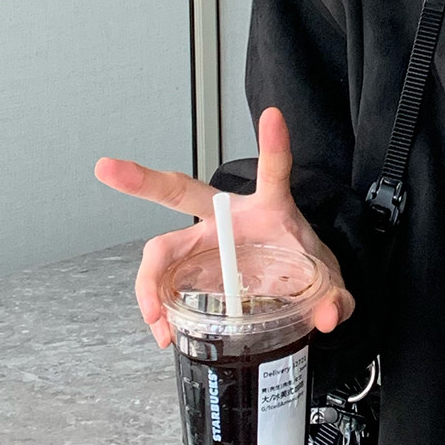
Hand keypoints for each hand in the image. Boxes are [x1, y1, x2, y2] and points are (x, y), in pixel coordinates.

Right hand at [95, 106, 354, 349]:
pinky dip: (159, 309)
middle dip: (143, 180)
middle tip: (106, 168)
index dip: (274, 143)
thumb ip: (338, 299)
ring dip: (147, 279)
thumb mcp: (330, 286)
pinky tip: (163, 330)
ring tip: (154, 315)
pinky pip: (164, 286)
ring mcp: (204, 244)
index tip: (274, 114)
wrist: (296, 291)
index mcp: (269, 208)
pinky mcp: (191, 271)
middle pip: (182, 192)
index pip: (274, 170)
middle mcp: (228, 218)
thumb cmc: (308, 272)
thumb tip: (329, 316)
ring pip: (161, 247)